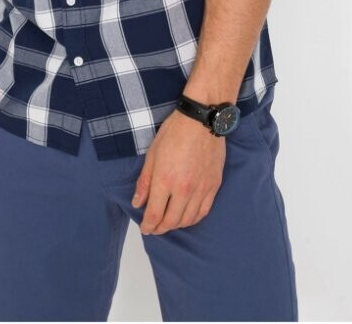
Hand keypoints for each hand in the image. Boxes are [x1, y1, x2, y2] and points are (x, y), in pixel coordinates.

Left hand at [132, 110, 225, 234]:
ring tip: (168, 223)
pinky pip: (203, 212)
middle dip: (160, 228)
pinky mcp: (213, 186)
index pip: (155, 214)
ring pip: (188, 220)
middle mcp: (183, 190)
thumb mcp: (152, 154)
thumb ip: (145, 182)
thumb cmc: (175, 132)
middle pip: (171, 221)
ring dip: (176, 225)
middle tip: (154, 228)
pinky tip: (187, 218)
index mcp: (165, 180)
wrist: (202, 121)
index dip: (148, 226)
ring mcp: (201, 189)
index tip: (145, 229)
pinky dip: (193, 219)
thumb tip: (138, 203)